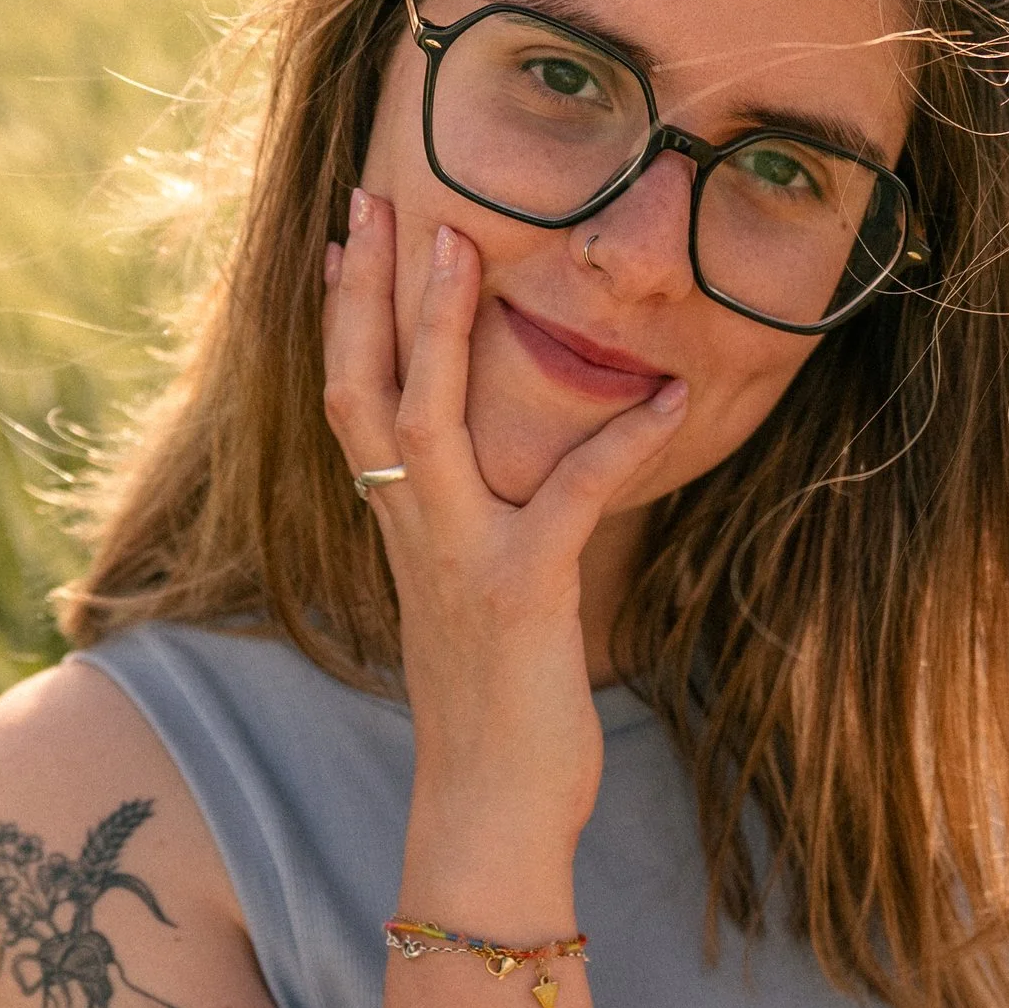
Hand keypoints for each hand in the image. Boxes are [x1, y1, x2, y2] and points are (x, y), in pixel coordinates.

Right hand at [320, 191, 687, 886]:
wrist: (489, 810)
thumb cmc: (494, 713)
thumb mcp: (467, 603)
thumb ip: (465, 533)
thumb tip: (475, 484)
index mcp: (399, 530)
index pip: (350, 402)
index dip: (341, 318)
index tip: (343, 236)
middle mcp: (412, 534)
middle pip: (363, 388)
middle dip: (366, 290)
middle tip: (378, 197)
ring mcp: (459, 559)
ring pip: (426, 421)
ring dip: (439, 328)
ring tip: (463, 244)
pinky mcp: (522, 592)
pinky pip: (570, 497)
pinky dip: (619, 442)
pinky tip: (667, 396)